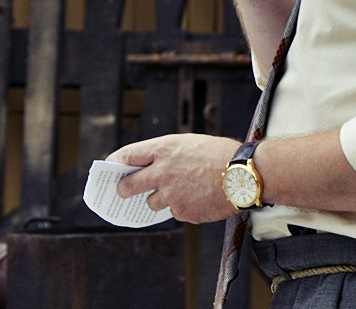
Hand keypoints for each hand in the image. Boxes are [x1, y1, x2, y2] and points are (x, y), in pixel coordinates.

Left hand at [107, 134, 241, 223]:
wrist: (243, 174)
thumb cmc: (220, 154)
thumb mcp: (189, 143)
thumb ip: (167, 155)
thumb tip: (152, 166)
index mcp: (163, 150)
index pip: (128, 155)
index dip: (116, 162)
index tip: (112, 166)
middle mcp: (162, 172)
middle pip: (129, 185)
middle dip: (123, 189)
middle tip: (123, 191)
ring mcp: (171, 195)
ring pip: (151, 203)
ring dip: (159, 199)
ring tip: (180, 191)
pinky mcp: (183, 212)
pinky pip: (175, 212)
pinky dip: (182, 207)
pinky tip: (198, 198)